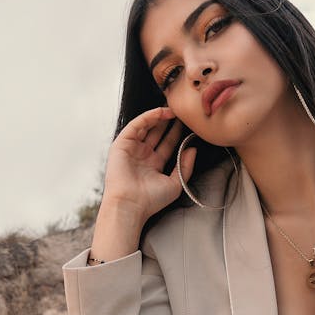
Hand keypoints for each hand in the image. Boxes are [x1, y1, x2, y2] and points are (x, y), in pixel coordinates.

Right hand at [102, 106, 195, 223]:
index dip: (177, 133)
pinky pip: (136, 126)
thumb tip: (193, 149)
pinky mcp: (121, 144)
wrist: (131, 205)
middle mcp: (143, 155)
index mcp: (154, 164)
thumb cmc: (151, 200)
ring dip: (159, 117)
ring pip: (146, 127)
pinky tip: (160, 112)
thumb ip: (185, 166)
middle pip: (157, 133)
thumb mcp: (175, 183)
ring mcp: (132, 149)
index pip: (167, 144)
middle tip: (181, 111)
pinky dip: (147, 117)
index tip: (188, 123)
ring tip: (173, 110)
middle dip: (168, 122)